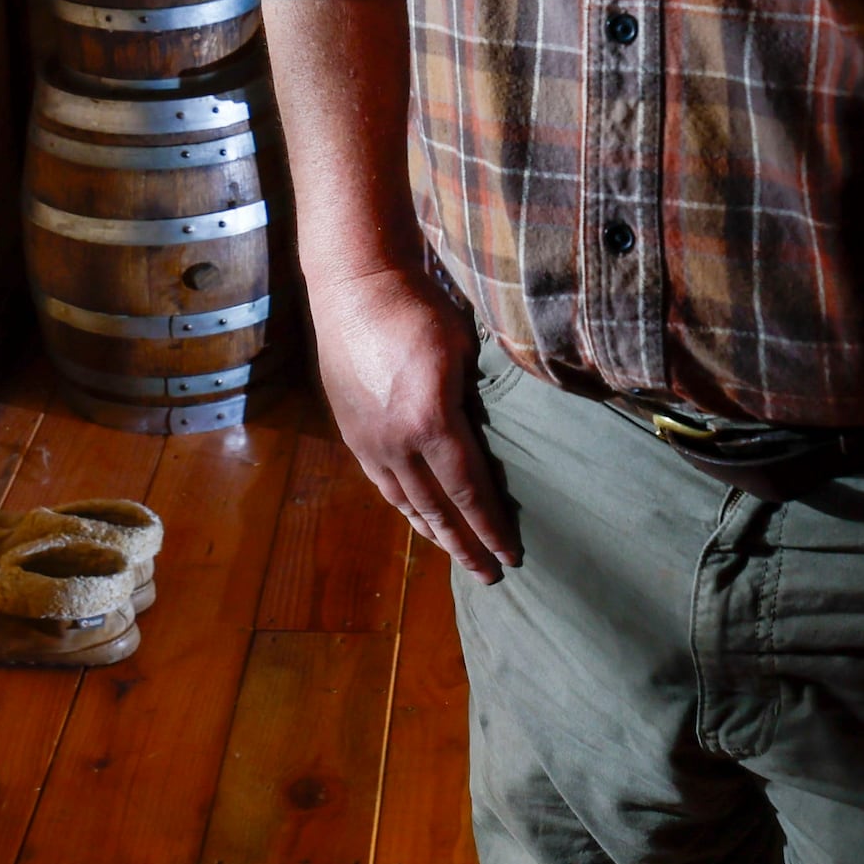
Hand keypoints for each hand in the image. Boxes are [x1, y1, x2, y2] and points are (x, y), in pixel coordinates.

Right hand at [314, 266, 518, 581]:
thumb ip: (476, 400)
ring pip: (405, 502)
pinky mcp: (352, 431)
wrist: (356, 287)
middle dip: (466, 545)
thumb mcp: (464, 352)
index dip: (491, 526)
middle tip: (490, 575)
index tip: (511, 553)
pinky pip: (381, 482)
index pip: (469, 490)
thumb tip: (493, 430)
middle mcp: (397, 443)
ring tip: (456, 554)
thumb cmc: (420, 308)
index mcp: (432, 422)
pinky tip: (415, 516)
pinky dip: (403, 506)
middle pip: (437, 508)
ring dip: (433, 533)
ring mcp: (369, 440)